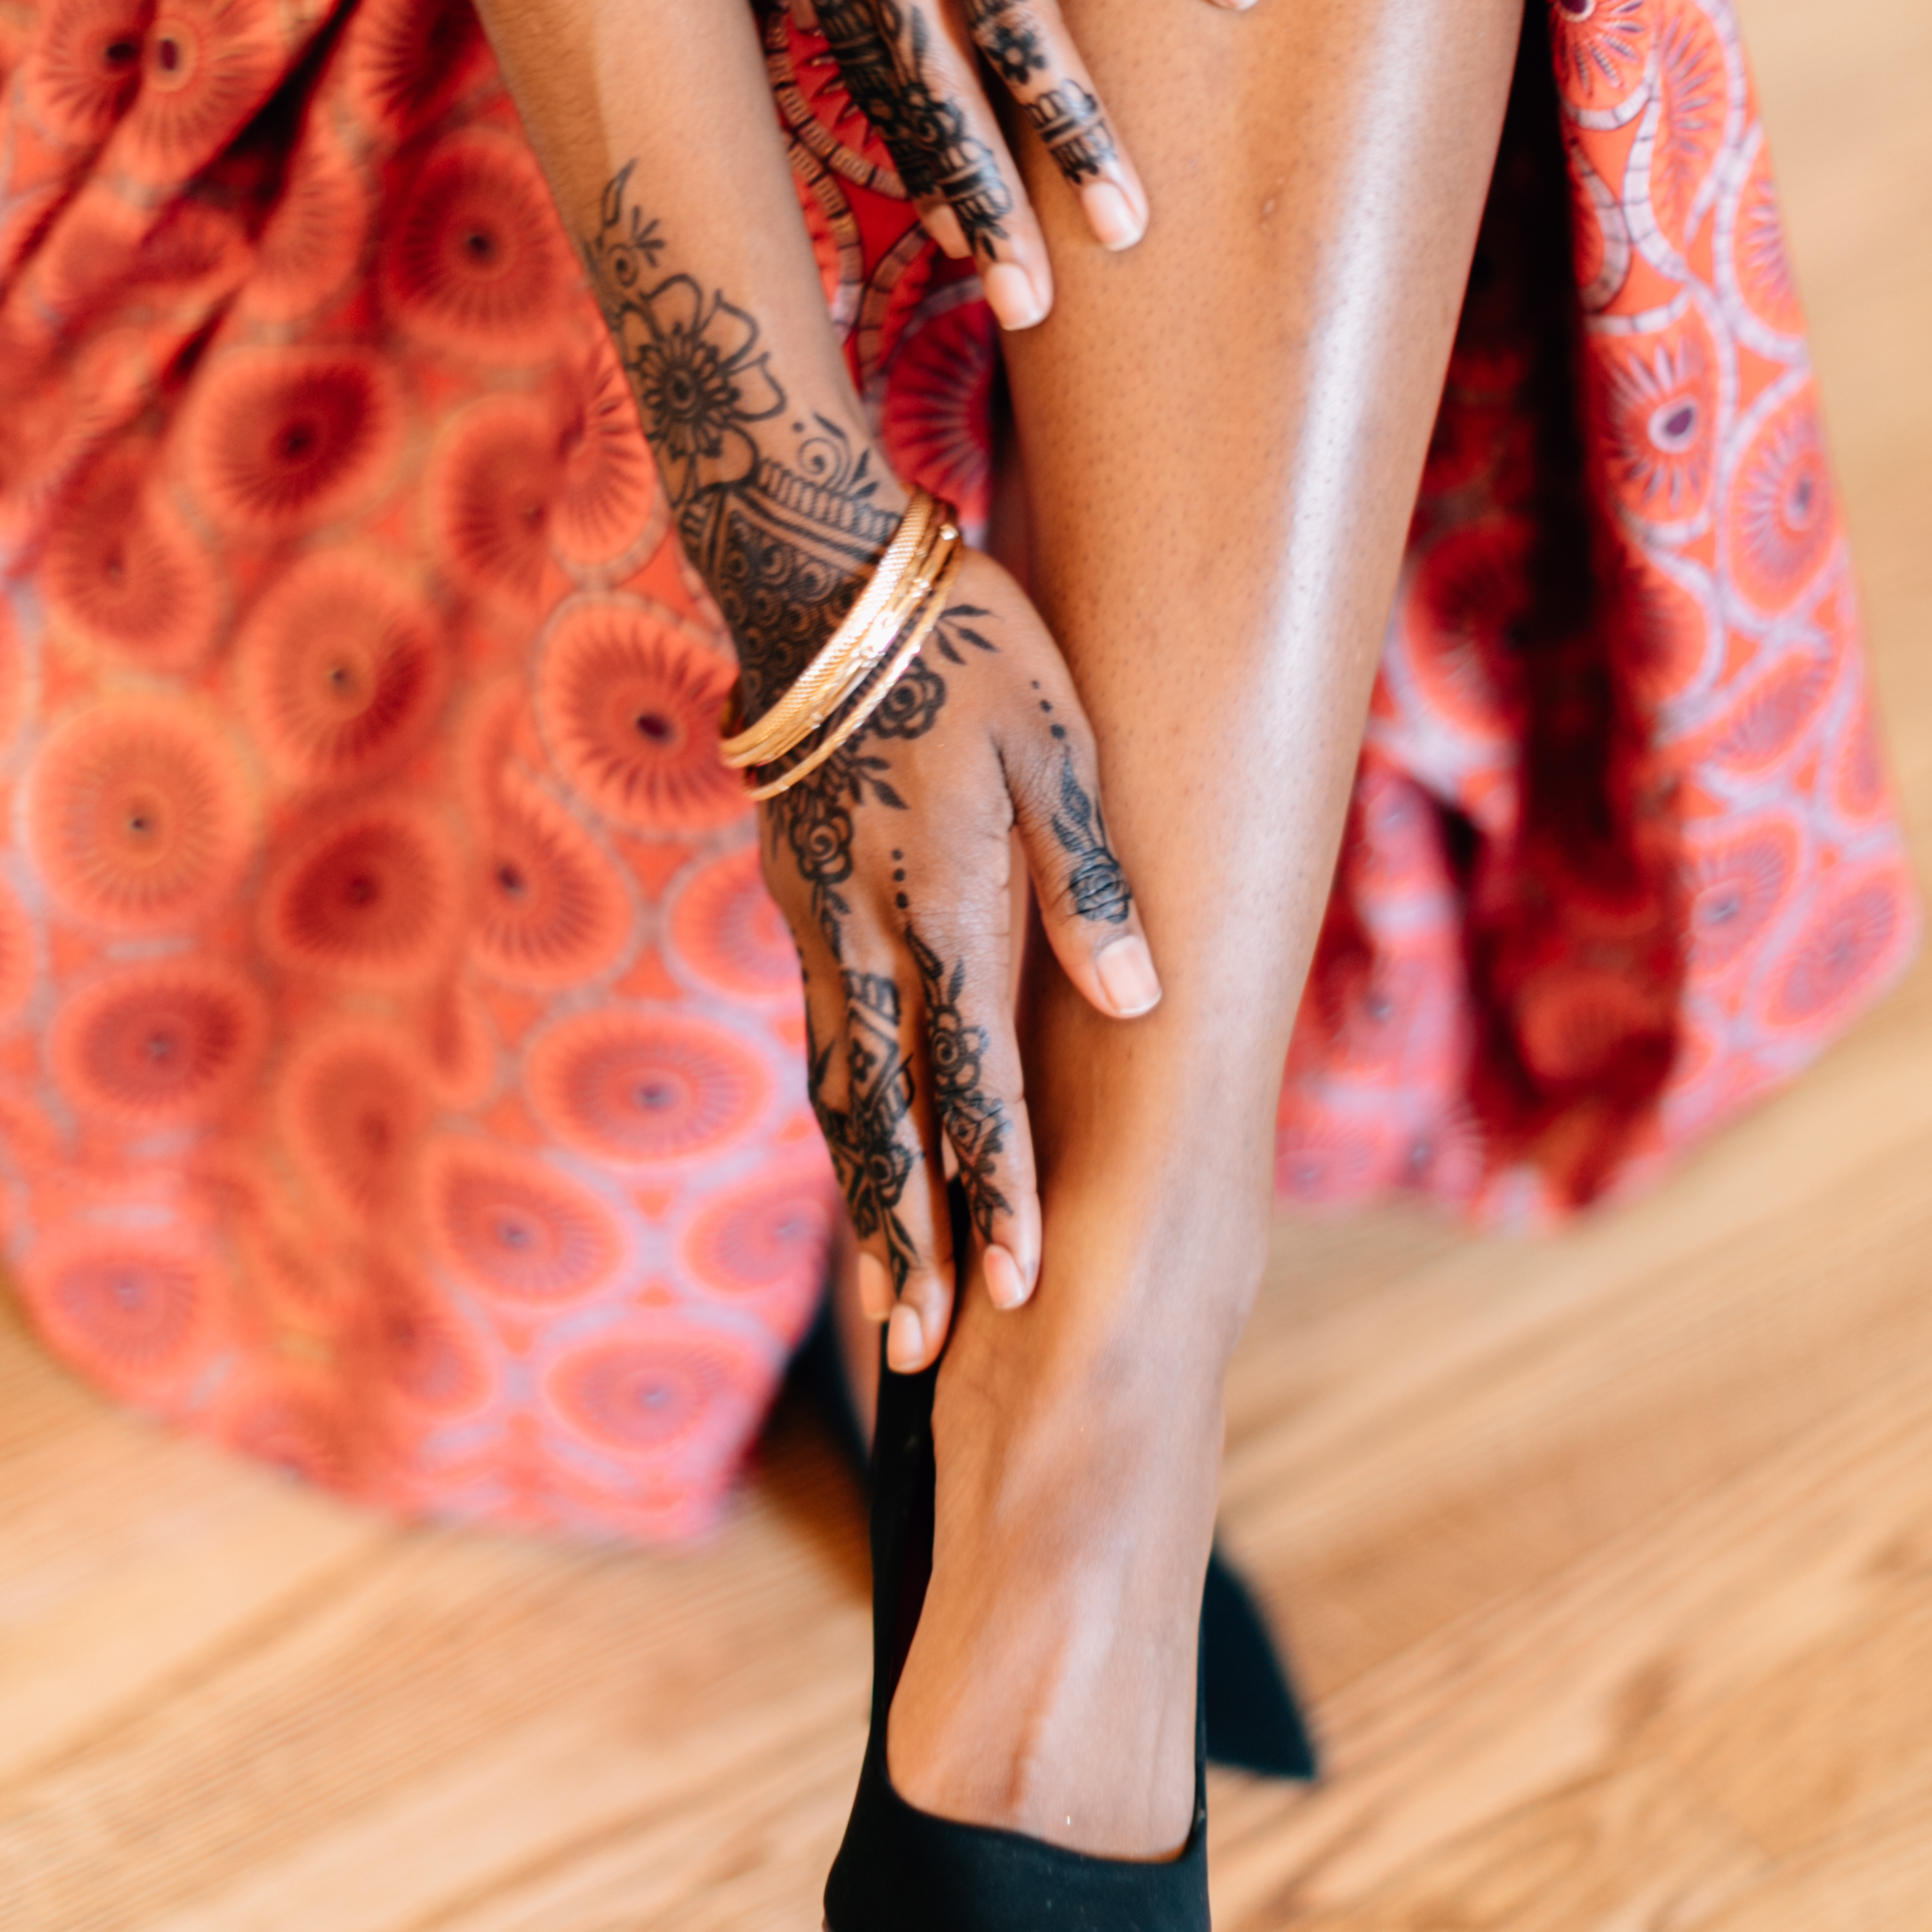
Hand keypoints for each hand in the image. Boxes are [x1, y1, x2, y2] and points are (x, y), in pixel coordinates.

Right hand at [761, 548, 1159, 1362]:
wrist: (823, 582)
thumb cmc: (967, 648)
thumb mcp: (1053, 741)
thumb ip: (1085, 877)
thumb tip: (1133, 1000)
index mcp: (943, 900)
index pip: (972, 1076)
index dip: (995, 1185)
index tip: (1013, 1283)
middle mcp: (867, 932)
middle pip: (881, 1117)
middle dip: (904, 1238)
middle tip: (917, 1349)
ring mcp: (818, 922)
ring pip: (837, 1087)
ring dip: (861, 1196)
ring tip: (881, 1295)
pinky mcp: (797, 903)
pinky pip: (820, 1033)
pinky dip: (839, 1114)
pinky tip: (856, 1154)